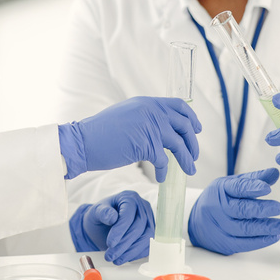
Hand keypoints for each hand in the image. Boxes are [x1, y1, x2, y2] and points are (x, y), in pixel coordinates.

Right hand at [58, 96, 200, 180]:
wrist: (83, 142)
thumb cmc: (101, 132)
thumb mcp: (127, 115)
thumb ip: (145, 117)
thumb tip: (165, 127)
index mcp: (147, 102)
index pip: (178, 105)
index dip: (191, 117)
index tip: (197, 129)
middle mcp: (151, 111)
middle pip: (184, 125)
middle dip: (192, 142)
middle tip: (194, 156)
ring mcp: (149, 126)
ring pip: (178, 144)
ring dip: (186, 159)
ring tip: (190, 170)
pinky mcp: (145, 144)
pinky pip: (164, 160)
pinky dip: (165, 171)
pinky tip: (161, 177)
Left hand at [70, 191, 154, 263]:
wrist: (104, 224)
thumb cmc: (101, 216)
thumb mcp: (96, 212)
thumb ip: (102, 212)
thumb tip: (112, 217)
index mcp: (129, 198)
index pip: (128, 214)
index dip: (120, 230)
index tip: (110, 243)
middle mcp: (142, 207)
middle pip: (139, 227)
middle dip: (124, 244)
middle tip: (110, 256)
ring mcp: (149, 220)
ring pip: (146, 238)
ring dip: (130, 252)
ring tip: (115, 259)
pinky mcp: (150, 233)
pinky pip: (148, 246)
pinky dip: (136, 254)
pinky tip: (124, 258)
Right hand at [188, 168, 279, 254]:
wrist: (196, 222)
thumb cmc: (218, 200)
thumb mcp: (231, 185)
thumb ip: (253, 180)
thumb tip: (274, 173)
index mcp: (221, 190)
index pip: (237, 188)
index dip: (252, 188)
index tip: (267, 188)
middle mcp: (219, 208)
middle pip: (241, 209)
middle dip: (262, 209)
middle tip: (279, 207)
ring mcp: (221, 227)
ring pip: (244, 228)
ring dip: (266, 228)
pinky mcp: (225, 243)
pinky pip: (244, 243)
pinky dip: (260, 241)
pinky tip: (273, 236)